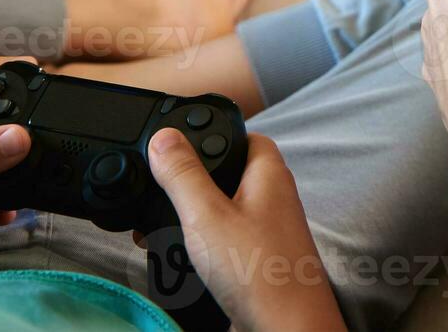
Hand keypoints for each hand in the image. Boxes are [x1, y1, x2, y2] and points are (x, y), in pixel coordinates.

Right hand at [146, 129, 342, 331]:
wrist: (286, 330)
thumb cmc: (261, 272)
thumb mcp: (207, 215)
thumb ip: (183, 175)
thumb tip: (164, 138)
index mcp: (268, 173)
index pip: (242, 135)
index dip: (210, 134)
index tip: (175, 144)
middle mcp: (272, 198)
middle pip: (226, 173)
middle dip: (190, 183)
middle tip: (162, 193)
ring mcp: (267, 231)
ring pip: (220, 211)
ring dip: (190, 219)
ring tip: (162, 231)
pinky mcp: (257, 260)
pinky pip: (223, 242)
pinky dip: (199, 247)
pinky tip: (180, 260)